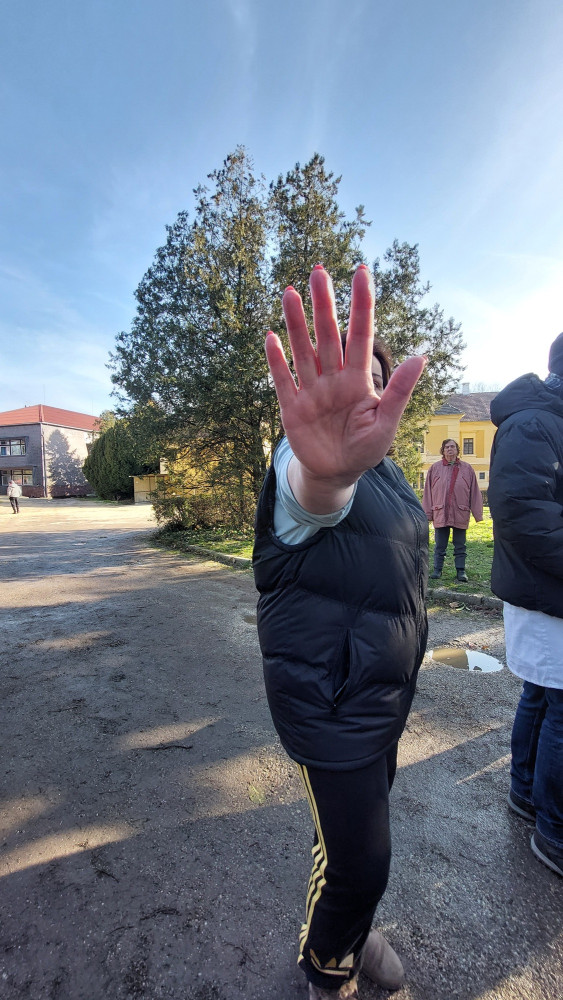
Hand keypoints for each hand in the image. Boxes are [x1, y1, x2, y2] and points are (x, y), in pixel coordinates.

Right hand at [265, 264, 425, 512]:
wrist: (337, 474)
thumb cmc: (365, 448)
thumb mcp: (387, 423)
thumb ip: (400, 391)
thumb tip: (421, 357)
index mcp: (358, 379)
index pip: (361, 334)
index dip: (361, 304)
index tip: (360, 273)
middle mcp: (333, 378)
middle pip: (328, 335)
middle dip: (324, 304)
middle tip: (319, 271)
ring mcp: (311, 390)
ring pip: (303, 350)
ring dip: (296, 323)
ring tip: (290, 292)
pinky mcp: (292, 408)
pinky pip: (283, 380)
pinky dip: (276, 360)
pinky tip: (271, 337)